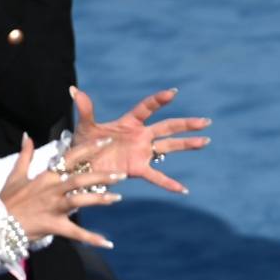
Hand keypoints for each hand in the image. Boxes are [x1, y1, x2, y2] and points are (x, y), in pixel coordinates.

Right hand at [0, 135, 124, 248]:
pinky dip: (92, 238)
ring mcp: (53, 207)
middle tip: (122, 174)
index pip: (70, 158)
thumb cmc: (7, 200)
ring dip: (100, 199)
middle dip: (102, 175)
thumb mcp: (15, 175)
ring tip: (118, 198)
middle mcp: (52, 189)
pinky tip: (108, 243)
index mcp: (46, 176)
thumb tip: (26, 136)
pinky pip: (76, 233)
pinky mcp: (54, 225)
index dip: (89, 149)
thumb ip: (25, 155)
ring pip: (80, 200)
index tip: (106, 141)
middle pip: (80, 178)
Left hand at [69, 85, 211, 194]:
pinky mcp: (138, 169)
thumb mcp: (85, 126)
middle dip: (186, 124)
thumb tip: (74, 90)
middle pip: (167, 127)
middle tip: (205, 122)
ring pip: (169, 147)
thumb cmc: (84, 144)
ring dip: (187, 144)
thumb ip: (85, 109)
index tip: (172, 93)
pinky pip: (156, 176)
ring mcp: (142, 152)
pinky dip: (169, 183)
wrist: (81, 166)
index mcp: (129, 122)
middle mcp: (140, 136)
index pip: (147, 108)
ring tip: (204, 141)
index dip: (159, 101)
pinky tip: (183, 190)